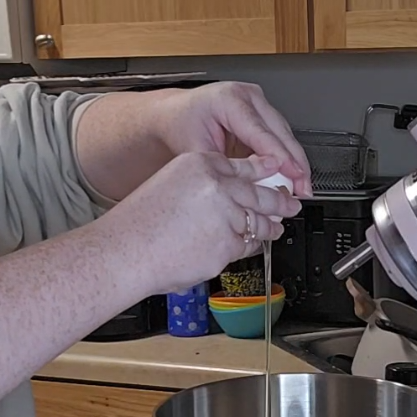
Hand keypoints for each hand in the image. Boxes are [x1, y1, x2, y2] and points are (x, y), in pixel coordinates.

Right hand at [99, 151, 300, 292]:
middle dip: (280, 200)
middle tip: (291, 202)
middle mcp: (216, 186)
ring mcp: (224, 216)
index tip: (277, 172)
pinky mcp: (227, 245)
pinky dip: (249, 247)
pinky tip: (253, 246)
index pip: (242, 165)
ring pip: (258, 222)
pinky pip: (247, 246)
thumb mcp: (170, 186)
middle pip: (260, 193)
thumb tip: (228, 193)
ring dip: (270, 227)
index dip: (265, 171)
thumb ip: (203, 185)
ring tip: (276, 228)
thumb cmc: (139, 225)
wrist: (125, 252)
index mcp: (199, 164)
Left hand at [154, 82, 311, 197]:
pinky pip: (280, 136)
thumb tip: (251, 187)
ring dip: (295, 162)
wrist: (173, 115)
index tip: (294, 177)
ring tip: (301, 187)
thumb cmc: (181, 127)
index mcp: (229, 100)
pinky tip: (293, 176)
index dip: (281, 158)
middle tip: (304, 189)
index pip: (262, 133)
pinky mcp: (262, 112)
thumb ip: (226, 168)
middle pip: (281, 132)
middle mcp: (248, 97)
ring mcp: (257, 102)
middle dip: (296, 163)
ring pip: (285, 134)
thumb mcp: (197, 151)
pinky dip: (287, 157)